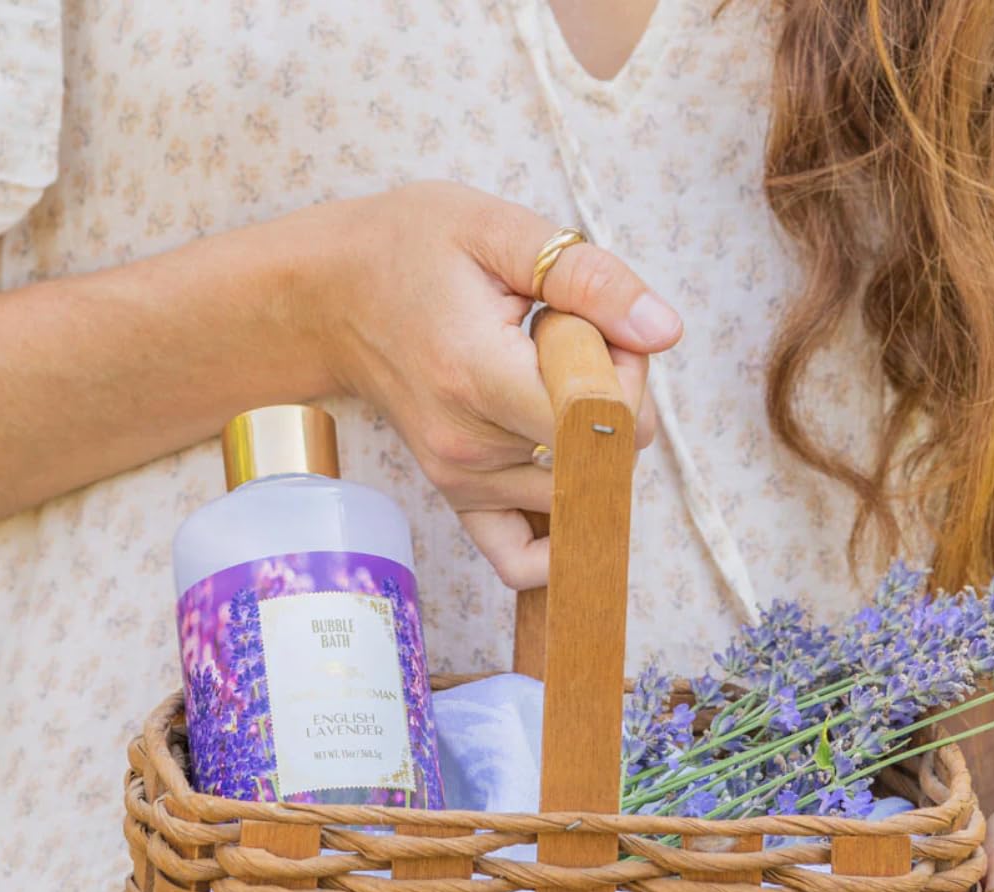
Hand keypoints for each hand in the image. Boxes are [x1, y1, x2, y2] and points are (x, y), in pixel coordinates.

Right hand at [279, 182, 676, 588]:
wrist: (329, 297)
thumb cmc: (409, 251)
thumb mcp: (496, 231)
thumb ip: (588, 278)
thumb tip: (664, 331)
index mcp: (479, 376)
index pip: (599, 420)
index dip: (626, 375)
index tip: (600, 327)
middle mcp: (469, 446)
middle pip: (598, 455)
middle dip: (613, 400)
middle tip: (572, 343)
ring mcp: (462, 481)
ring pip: (579, 491)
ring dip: (589, 441)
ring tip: (543, 380)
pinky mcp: (459, 499)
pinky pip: (521, 557)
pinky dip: (561, 533)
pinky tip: (565, 478)